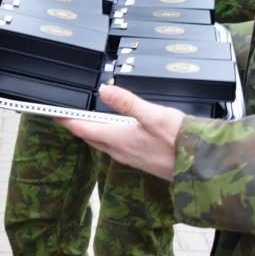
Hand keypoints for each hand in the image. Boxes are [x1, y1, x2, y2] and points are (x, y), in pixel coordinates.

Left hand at [58, 85, 182, 180]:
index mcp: (118, 139)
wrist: (201, 164)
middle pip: (91, 137)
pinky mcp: (140, 160)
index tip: (53, 113)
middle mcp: (120, 151)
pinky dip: (109, 137)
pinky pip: (116, 147)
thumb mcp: (153, 115)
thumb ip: (127, 102)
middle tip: (66, 114)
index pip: (83, 129)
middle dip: (77, 125)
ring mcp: (130, 158)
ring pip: (103, 143)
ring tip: (87, 118)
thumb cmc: (179, 141)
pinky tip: (117, 130)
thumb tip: (104, 90)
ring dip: (93, 131)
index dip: (67, 120)